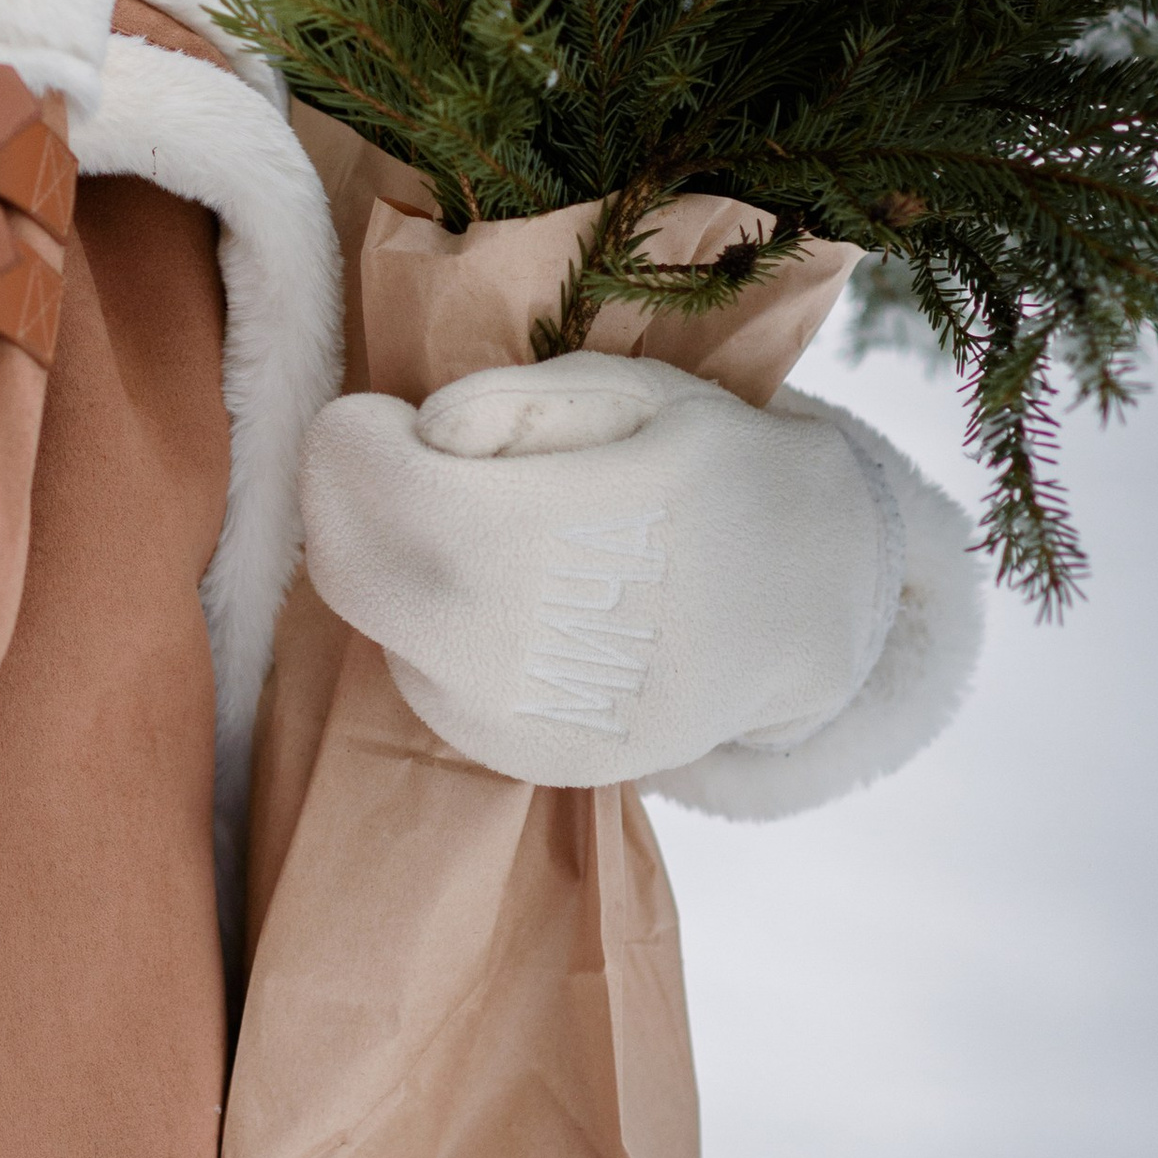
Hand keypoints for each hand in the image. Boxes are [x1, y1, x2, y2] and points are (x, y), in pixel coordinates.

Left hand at [299, 350, 903, 786]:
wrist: (810, 602)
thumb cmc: (712, 473)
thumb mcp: (635, 395)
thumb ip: (519, 402)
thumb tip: (430, 431)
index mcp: (556, 536)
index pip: (385, 492)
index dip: (350, 445)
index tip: (370, 415)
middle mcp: (526, 647)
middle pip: (356, 571)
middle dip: (346, 503)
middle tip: (389, 459)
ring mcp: (526, 722)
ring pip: (383, 629)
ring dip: (391, 567)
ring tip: (474, 527)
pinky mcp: (530, 763)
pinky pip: (426, 687)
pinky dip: (431, 633)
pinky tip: (501, 596)